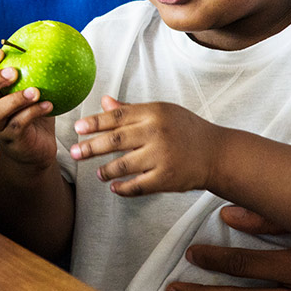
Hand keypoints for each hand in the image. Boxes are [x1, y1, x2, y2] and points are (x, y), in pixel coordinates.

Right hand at [0, 48, 55, 169]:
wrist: (37, 149)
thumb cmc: (34, 114)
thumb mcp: (33, 88)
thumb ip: (33, 70)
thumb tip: (47, 40)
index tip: (0, 52)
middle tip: (13, 71)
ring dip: (15, 99)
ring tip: (35, 91)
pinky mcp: (12, 140)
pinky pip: (18, 125)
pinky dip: (33, 113)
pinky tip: (49, 105)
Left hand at [70, 97, 217, 195]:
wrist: (216, 153)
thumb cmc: (185, 129)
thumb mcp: (161, 112)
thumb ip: (131, 109)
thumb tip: (104, 101)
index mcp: (153, 112)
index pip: (117, 116)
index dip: (94, 122)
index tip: (77, 128)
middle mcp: (156, 132)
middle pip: (115, 140)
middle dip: (91, 147)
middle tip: (74, 152)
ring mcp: (162, 156)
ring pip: (123, 165)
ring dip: (106, 170)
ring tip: (98, 173)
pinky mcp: (167, 178)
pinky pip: (138, 186)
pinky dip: (123, 188)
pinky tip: (114, 188)